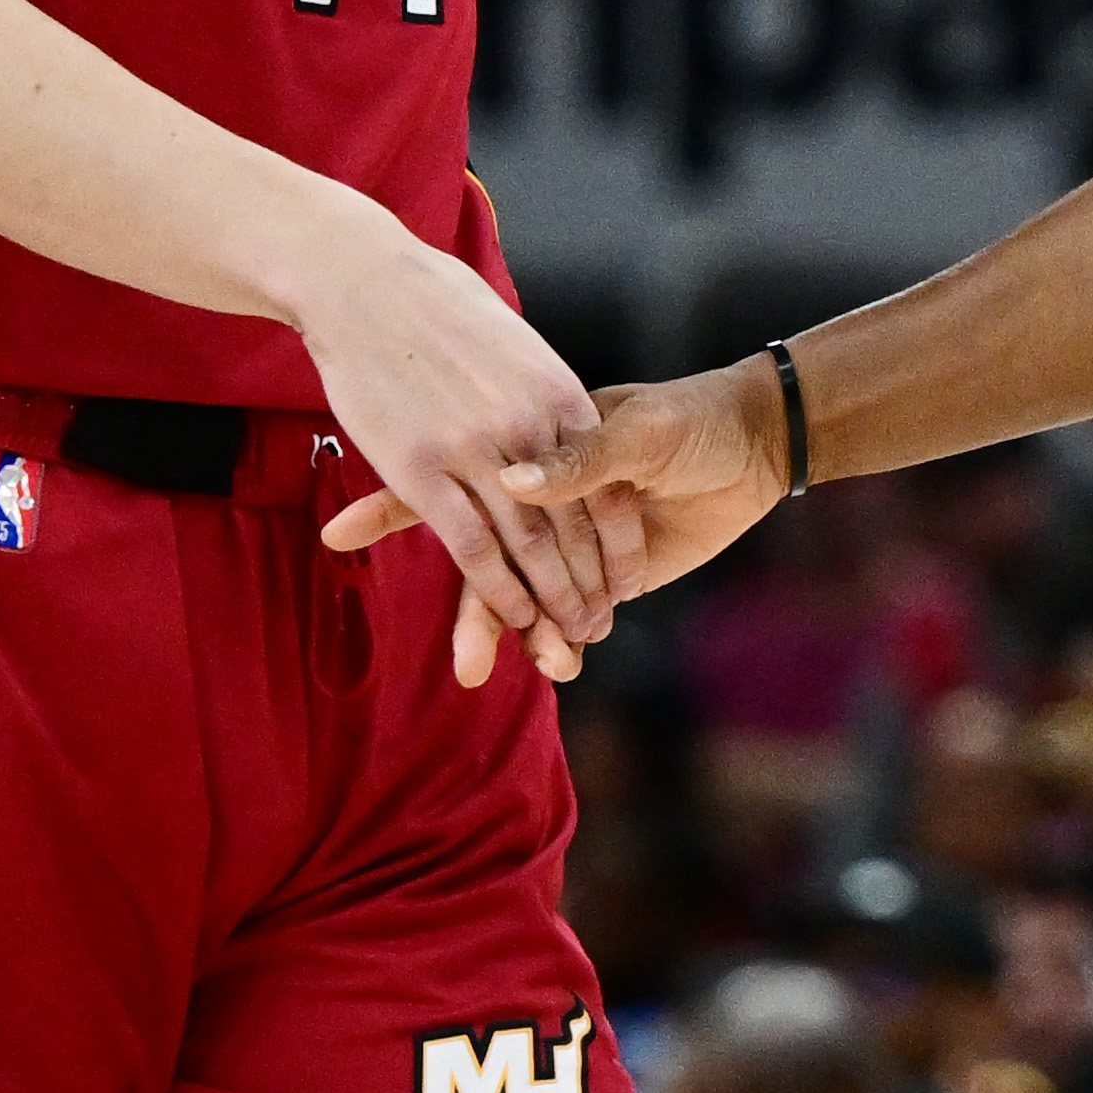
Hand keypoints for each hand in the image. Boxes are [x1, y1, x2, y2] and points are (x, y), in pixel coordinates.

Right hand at [283, 202, 621, 682]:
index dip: (613, 546)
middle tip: (595, 634)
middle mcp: (529, 427)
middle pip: (571, 531)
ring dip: (547, 605)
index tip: (627, 583)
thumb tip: (580, 452)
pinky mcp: (428, 468)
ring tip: (559, 651)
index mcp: (561, 397)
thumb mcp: (519, 346)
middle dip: (587, 591)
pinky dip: (495, 590)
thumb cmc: (441, 304)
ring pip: (529, 549)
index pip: (600, 489)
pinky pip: (473, 546)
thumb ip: (552, 402)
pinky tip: (504, 622)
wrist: (367, 276)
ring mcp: (479, 450)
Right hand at [327, 354, 795, 685]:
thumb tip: (513, 483)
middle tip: (464, 663)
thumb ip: (581, 459)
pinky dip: (552, 635)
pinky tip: (547, 663)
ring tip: (503, 673)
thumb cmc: (692, 419)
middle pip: (480, 557)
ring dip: (513, 635)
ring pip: (518, 592)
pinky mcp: (608, 570)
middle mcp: (540, 497)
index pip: (450, 481)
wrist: (757, 441)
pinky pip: (564, 607)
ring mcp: (568, 538)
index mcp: (533, 451)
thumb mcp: (639, 429)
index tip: (335, 535)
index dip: (389, 509)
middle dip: (471, 612)